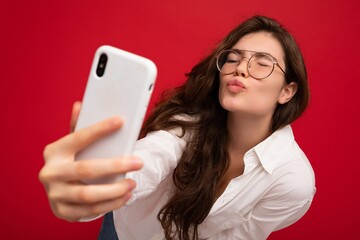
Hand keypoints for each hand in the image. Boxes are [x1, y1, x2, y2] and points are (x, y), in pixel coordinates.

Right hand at [39, 102, 142, 221]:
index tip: (121, 120)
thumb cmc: (71, 162)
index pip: (78, 137)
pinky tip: (124, 197)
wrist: (58, 192)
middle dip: (116, 166)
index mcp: (54, 151)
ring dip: (115, 190)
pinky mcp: (62, 211)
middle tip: (138, 162)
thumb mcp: (73, 146)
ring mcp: (54, 194)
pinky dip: (111, 204)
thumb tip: (80, 105)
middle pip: (86, 169)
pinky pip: (90, 210)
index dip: (100, 129)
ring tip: (132, 184)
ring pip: (88, 194)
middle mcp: (50, 172)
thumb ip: (78, 128)